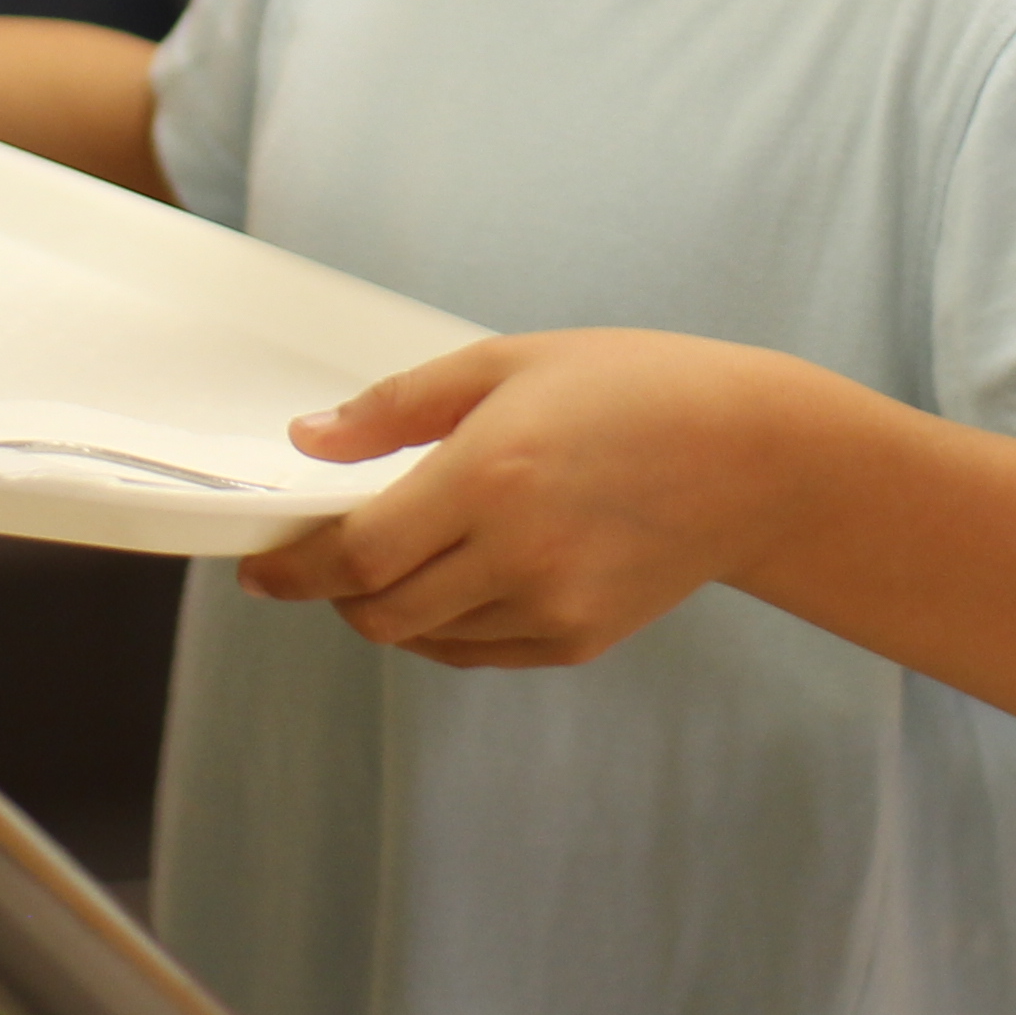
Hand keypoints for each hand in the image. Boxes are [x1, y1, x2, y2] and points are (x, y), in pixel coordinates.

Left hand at [234, 329, 827, 669]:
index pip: (355, 553)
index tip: (262, 566)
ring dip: (388, 606)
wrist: (753, 457)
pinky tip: (458, 575)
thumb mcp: (508, 363)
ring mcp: (551, 606)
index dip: (294, 568)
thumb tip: (308, 442)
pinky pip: (476, 651)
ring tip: (399, 554)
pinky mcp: (579, 639)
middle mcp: (516, 554)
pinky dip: (444, 625)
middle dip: (332, 592)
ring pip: (422, 638)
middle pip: (377, 611)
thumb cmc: (633, 389)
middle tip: (323, 555)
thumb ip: (398, 408)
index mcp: (489, 475)